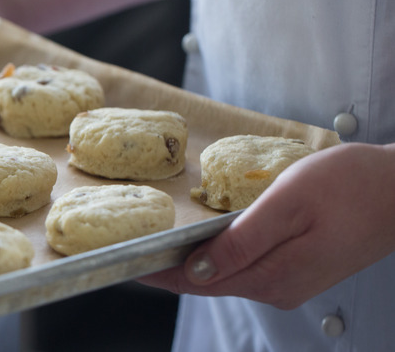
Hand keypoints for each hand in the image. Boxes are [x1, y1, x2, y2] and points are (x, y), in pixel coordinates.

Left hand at [139, 142, 394, 308]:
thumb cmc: (350, 186)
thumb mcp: (288, 204)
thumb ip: (241, 241)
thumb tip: (196, 270)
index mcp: (271, 274)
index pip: (196, 281)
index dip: (159, 273)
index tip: (126, 264)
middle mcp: (277, 288)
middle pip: (207, 283)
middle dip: (170, 270)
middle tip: (133, 255)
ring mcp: (289, 283)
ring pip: (225, 277)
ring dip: (192, 266)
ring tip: (159, 249)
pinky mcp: (297, 271)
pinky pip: (246, 269)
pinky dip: (219, 259)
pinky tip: (205, 245)